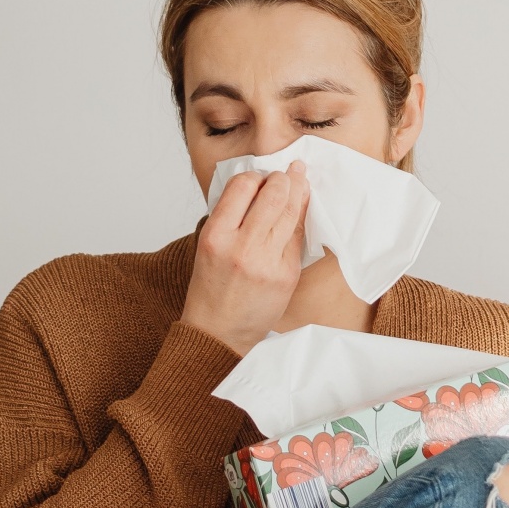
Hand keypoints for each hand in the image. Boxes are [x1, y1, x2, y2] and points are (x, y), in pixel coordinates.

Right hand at [181, 163, 309, 355]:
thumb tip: (258, 186)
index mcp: (215, 236)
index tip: (260, 176)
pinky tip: (300, 208)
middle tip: (287, 174)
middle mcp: (241, 247)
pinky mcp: (287, 275)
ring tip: (299, 180)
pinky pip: (297, 237)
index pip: (242, 186)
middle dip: (284, 178)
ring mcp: (267, 262)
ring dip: (298, 191)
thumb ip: (229, 217)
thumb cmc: (211, 288)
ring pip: (291, 213)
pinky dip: (299, 219)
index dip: (255, 176)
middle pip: (273, 195)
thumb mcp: (207, 246)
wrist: (218, 333)